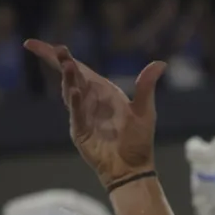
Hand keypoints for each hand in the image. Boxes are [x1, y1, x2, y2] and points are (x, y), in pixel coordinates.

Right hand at [24, 39, 164, 187]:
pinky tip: (75, 91)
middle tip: (57, 50)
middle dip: (61, 62)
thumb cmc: (138, 141)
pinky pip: (76, 113)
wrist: (132, 168)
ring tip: (67, 64)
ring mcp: (82, 115)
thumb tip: (160, 63)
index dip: (64, 57)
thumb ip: (146, 86)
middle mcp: (90, 100)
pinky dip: (75, 102)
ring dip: (68, 79)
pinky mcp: (80, 131)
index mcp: (104, 92)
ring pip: (71, 91)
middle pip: (71, 77)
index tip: (54, 46)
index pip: (81, 69)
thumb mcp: (145, 111)